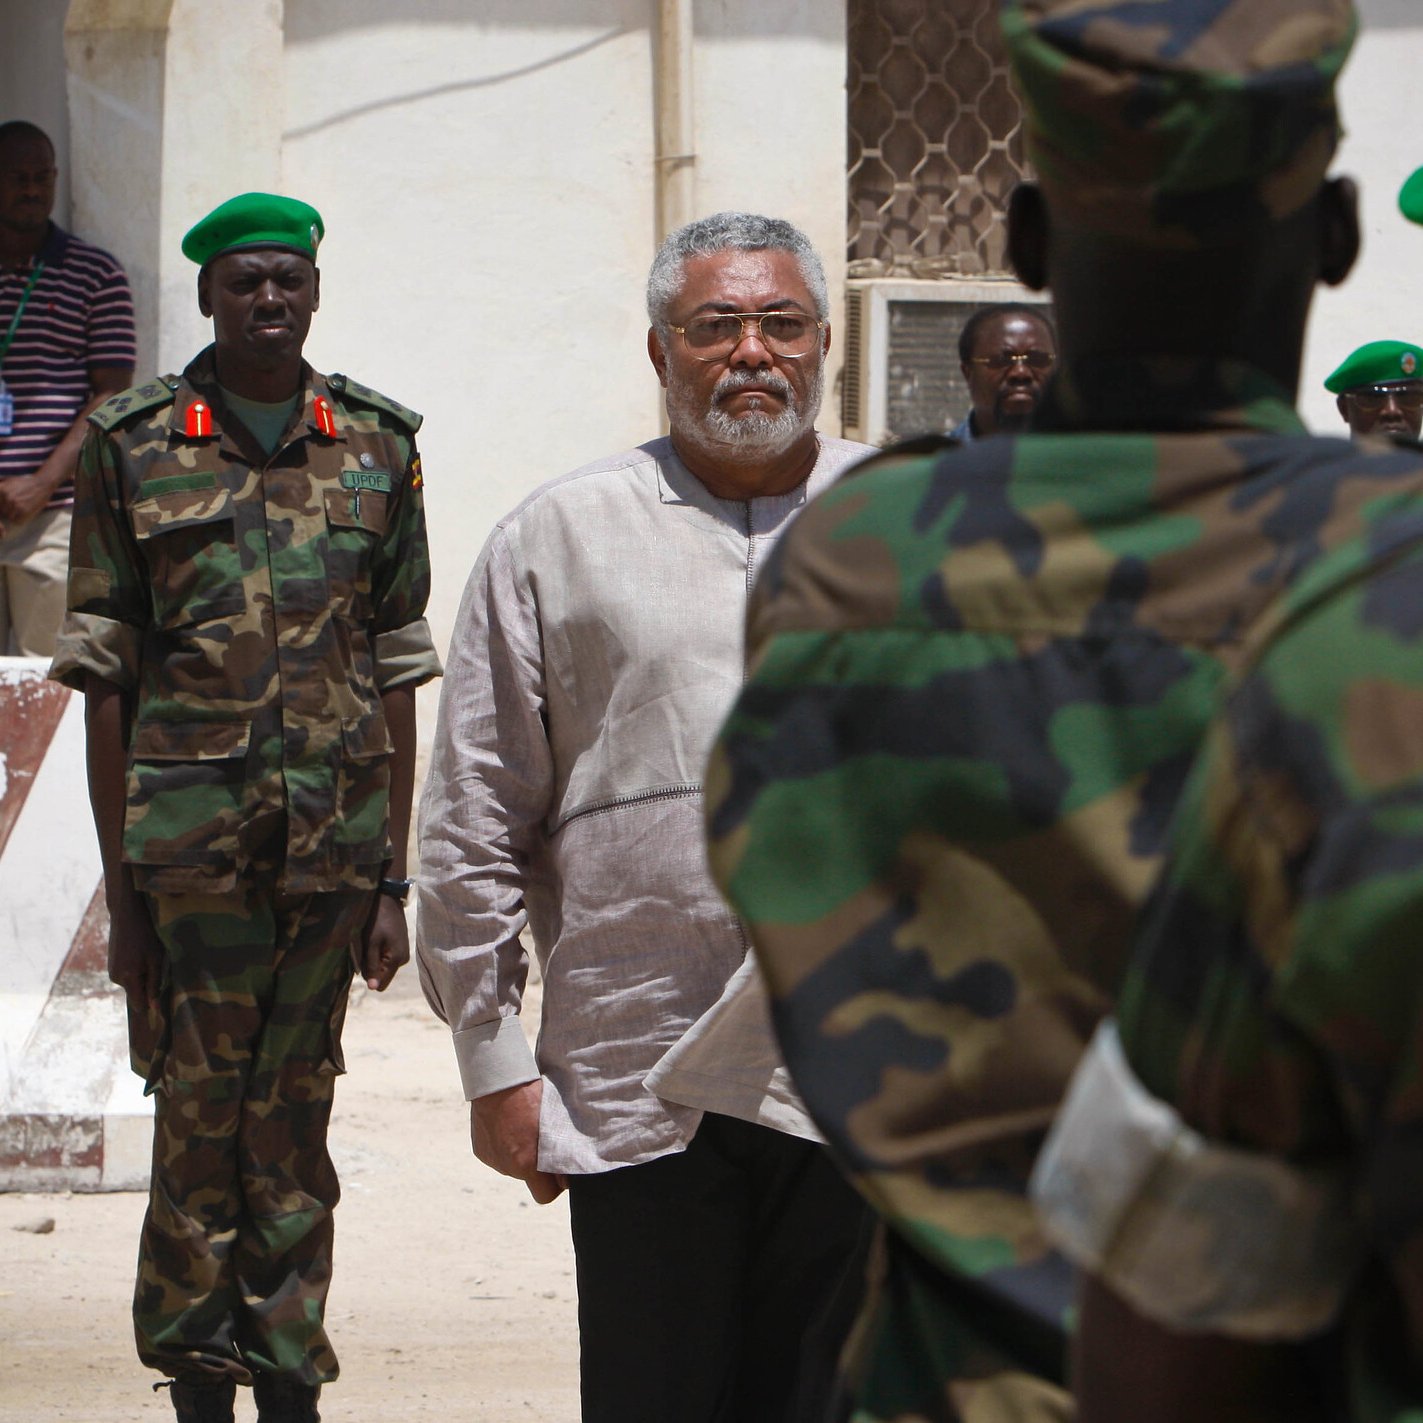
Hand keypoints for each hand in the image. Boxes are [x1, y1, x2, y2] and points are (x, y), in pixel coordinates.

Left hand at [0, 474, 48, 530]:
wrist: (42, 484)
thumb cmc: (25, 483)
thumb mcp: (8, 483)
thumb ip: (0, 491)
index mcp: (0, 490)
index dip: (2, 508)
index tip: (6, 508)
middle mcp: (6, 497)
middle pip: (1, 512)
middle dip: (7, 511)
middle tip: (17, 506)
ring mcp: (15, 504)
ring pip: (9, 517)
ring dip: (14, 516)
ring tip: (22, 508)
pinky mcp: (24, 511)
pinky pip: (18, 521)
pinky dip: (21, 519)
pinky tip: (26, 512)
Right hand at [106, 889, 163, 1008]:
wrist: (126, 915)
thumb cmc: (146, 935)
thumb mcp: (156, 959)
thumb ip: (154, 983)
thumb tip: (153, 1007)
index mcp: (127, 978)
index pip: (138, 1004)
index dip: (151, 1005)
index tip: (163, 1003)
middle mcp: (116, 978)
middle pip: (136, 993)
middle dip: (148, 986)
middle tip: (158, 966)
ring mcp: (111, 971)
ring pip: (132, 984)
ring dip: (142, 976)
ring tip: (148, 956)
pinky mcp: (111, 965)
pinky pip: (127, 975)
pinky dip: (136, 969)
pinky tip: (140, 953)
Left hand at [357, 892, 409, 989]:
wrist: (388, 898)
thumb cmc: (378, 919)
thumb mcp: (371, 943)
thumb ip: (372, 965)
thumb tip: (373, 988)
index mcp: (397, 960)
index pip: (380, 983)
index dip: (368, 976)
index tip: (362, 959)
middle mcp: (402, 959)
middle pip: (380, 975)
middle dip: (369, 966)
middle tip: (364, 947)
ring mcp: (402, 953)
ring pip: (381, 966)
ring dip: (372, 958)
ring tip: (369, 941)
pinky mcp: (399, 946)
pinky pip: (384, 958)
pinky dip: (376, 952)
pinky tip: (374, 938)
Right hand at [470, 1080, 567, 1203]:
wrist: (498, 1081)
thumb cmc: (532, 1096)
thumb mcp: (553, 1123)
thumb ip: (560, 1150)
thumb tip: (569, 1171)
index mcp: (527, 1163)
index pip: (546, 1196)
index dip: (555, 1186)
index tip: (560, 1170)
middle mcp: (508, 1167)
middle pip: (529, 1178)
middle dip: (537, 1166)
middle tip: (542, 1141)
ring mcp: (493, 1159)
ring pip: (513, 1165)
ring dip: (520, 1154)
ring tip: (524, 1126)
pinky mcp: (481, 1151)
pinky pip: (498, 1155)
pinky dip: (504, 1146)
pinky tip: (509, 1124)